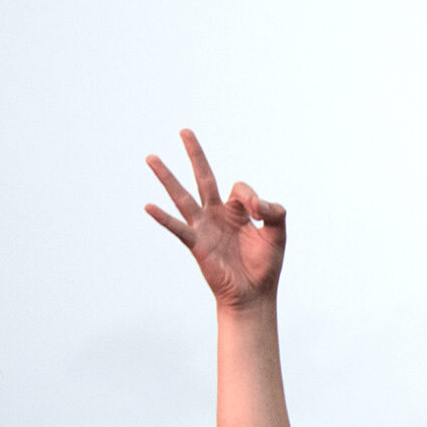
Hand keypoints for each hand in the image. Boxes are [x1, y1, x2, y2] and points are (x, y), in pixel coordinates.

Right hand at [144, 130, 285, 309]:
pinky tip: (148, 206)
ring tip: (151, 157)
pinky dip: (163, 218)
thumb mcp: (277, 233)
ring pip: (183, 196)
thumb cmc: (265, 265)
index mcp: (237, 210)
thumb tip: (255, 204)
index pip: (239, 187)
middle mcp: (217, 214)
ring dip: (167, 177)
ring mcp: (204, 228)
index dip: (251, 197)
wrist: (253, 295)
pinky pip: (178, 228)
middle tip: (185, 131)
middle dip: (195, 154)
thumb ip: (273, 211)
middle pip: (204, 177)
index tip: (259, 213)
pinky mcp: (197, 245)